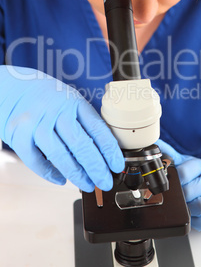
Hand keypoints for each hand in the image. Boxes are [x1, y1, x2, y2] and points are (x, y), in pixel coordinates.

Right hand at [0, 66, 124, 191]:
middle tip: (105, 182)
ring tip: (88, 184)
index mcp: (74, 102)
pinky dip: (50, 173)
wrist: (12, 88)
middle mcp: (56, 112)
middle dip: (96, 168)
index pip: (97, 129)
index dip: (110, 150)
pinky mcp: (19, 135)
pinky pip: (36, 160)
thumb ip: (83, 120)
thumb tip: (102, 150)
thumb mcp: (69, 99)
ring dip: (77, 174)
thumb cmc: (45, 96)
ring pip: (60, 155)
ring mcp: (37, 124)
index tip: (117, 165)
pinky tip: (61, 179)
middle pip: (81, 145)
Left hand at [157, 139, 200, 230]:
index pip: (185, 171)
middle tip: (174, 197)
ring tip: (184, 207)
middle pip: (191, 191)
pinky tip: (194, 217)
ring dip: (189, 210)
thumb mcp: (186, 163)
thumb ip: (170, 155)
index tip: (168, 182)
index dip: (175, 179)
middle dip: (179, 196)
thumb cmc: (200, 176)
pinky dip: (200, 222)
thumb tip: (155, 144)